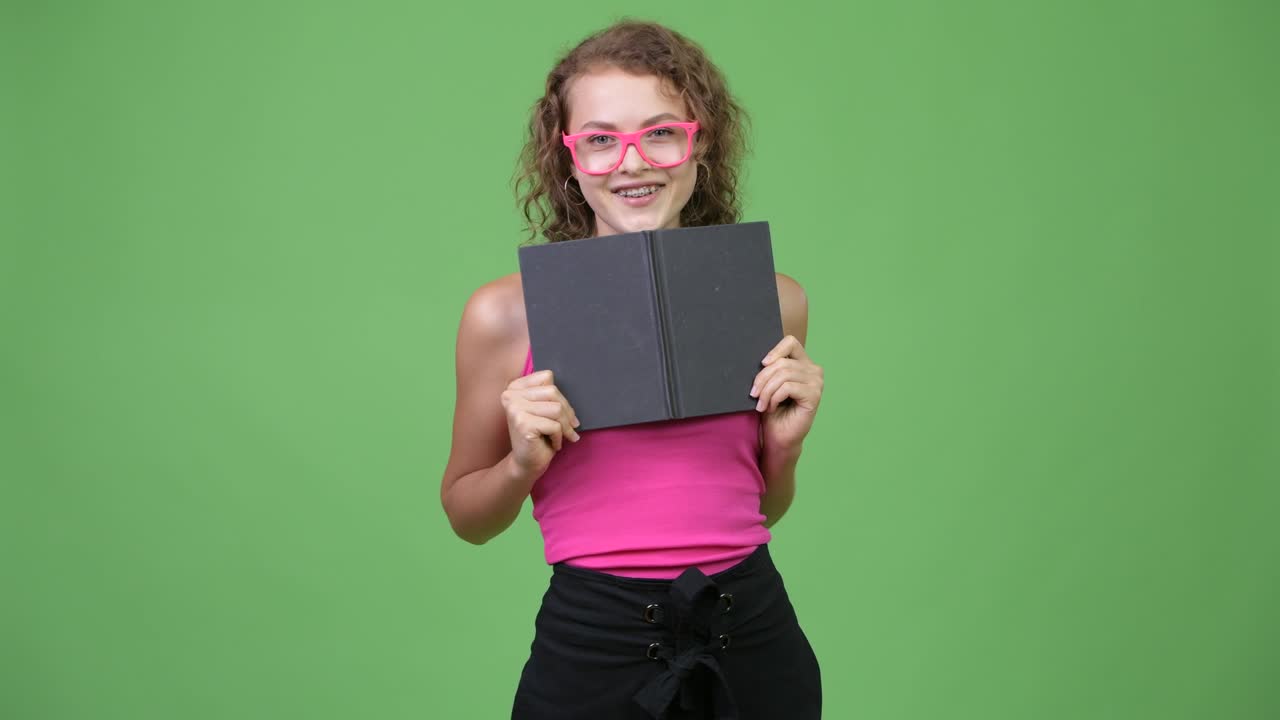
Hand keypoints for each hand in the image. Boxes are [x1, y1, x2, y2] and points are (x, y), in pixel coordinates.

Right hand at [500, 369, 580, 474]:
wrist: (526, 463)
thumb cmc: (538, 436)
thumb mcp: (542, 409)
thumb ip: (548, 394)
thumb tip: (568, 394)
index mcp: (514, 387)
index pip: (546, 377)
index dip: (560, 396)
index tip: (564, 412)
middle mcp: (510, 395)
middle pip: (553, 391)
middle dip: (567, 412)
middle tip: (571, 427)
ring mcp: (515, 409)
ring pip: (556, 409)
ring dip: (565, 426)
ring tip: (563, 436)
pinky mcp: (523, 424)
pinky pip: (554, 425)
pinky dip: (559, 437)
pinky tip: (554, 444)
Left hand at [750, 335, 822, 451]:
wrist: (778, 436)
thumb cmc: (773, 411)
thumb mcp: (769, 384)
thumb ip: (770, 368)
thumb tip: (762, 359)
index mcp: (803, 364)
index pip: (790, 342)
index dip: (775, 350)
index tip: (762, 364)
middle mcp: (814, 371)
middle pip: (782, 362)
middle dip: (763, 378)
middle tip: (754, 394)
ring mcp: (816, 383)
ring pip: (783, 375)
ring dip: (766, 391)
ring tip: (761, 404)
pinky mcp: (814, 396)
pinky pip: (787, 387)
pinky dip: (774, 398)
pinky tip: (771, 407)